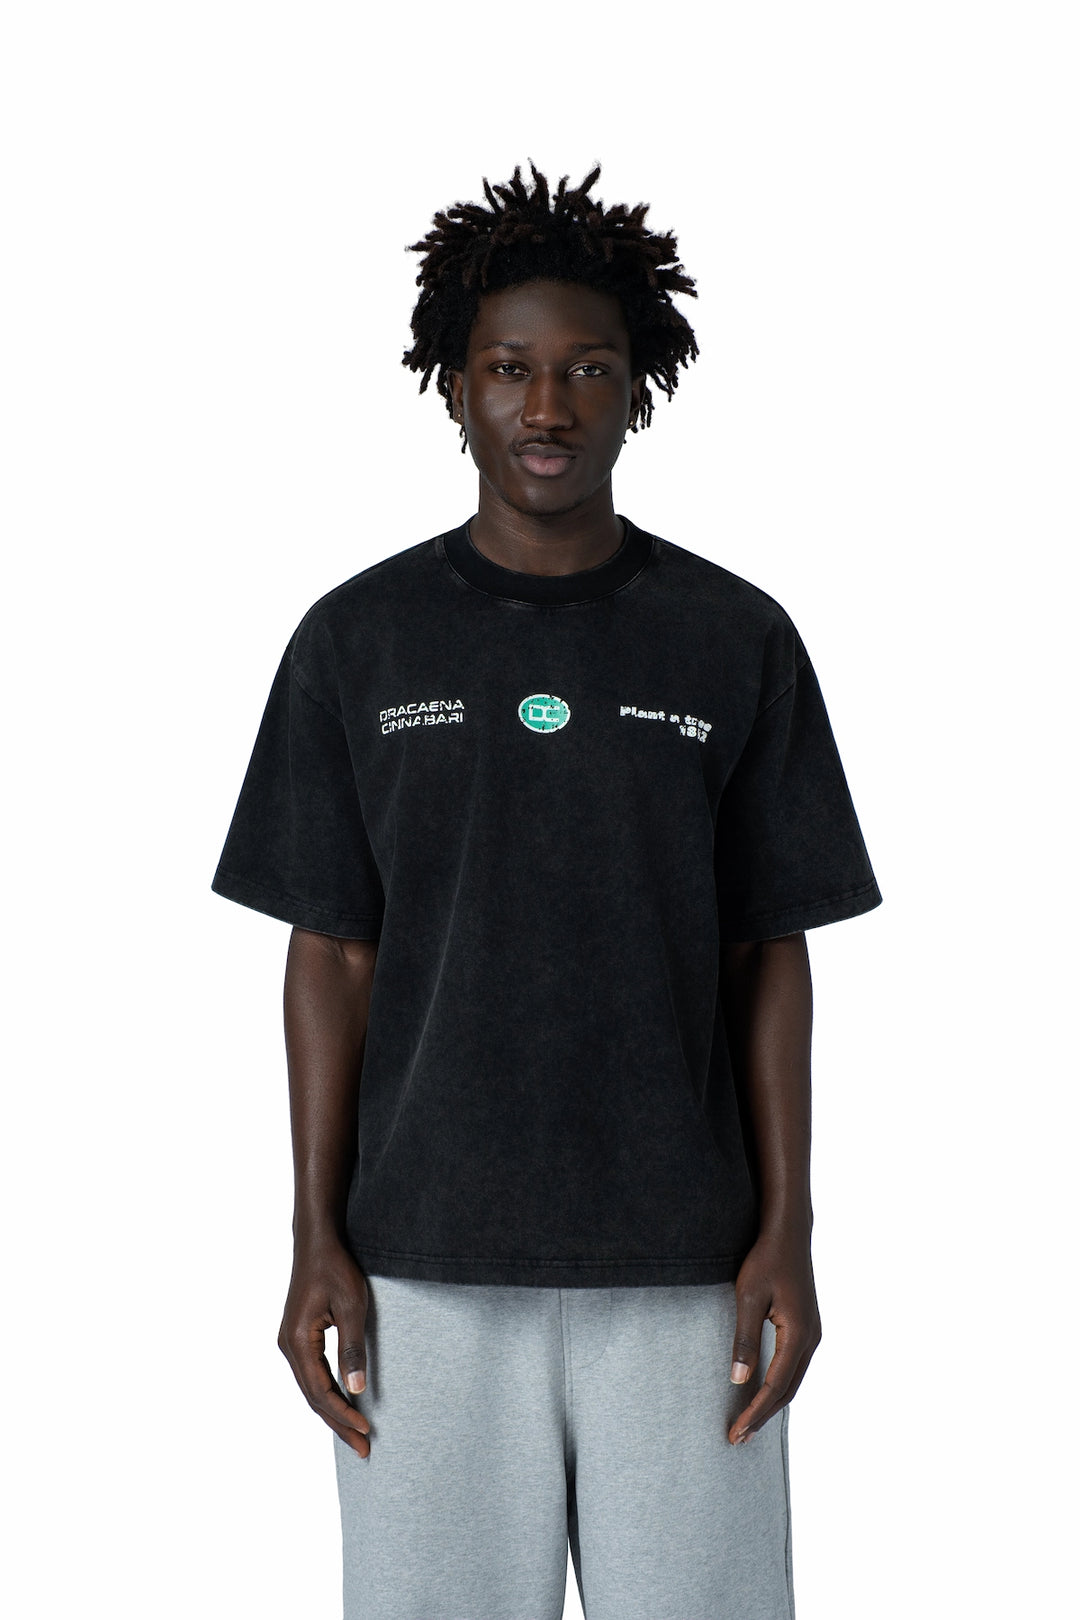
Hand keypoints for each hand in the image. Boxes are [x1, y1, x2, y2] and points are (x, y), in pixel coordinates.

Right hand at [278, 1235, 372, 1458]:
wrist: (317, 1240)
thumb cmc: (335, 1267)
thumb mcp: (352, 1306)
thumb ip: (352, 1348)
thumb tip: (357, 1389)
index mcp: (297, 1341)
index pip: (320, 1391)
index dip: (343, 1413)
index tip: (366, 1430)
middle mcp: (288, 1346)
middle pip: (313, 1397)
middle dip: (338, 1423)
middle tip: (364, 1449)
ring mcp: (290, 1342)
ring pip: (311, 1388)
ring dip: (333, 1412)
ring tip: (356, 1434)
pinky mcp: (298, 1337)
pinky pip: (311, 1375)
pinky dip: (328, 1394)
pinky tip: (343, 1404)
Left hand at [727, 1229, 820, 1444]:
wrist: (788, 1233)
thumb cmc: (765, 1260)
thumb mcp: (748, 1297)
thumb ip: (744, 1339)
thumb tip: (739, 1380)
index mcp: (799, 1334)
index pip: (775, 1386)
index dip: (754, 1412)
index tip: (736, 1433)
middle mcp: (811, 1339)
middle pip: (788, 1390)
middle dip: (762, 1416)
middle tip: (737, 1438)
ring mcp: (812, 1333)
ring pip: (793, 1380)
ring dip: (771, 1403)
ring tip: (747, 1424)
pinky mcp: (806, 1327)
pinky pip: (794, 1367)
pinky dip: (778, 1386)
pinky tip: (763, 1393)